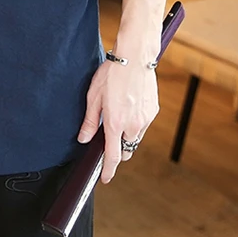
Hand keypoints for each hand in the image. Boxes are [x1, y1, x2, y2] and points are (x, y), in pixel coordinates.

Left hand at [77, 52, 159, 183]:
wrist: (134, 58)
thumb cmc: (112, 74)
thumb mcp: (94, 96)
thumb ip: (90, 121)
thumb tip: (84, 139)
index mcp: (115, 123)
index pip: (112, 156)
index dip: (108, 170)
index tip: (105, 178)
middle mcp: (133, 125)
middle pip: (126, 150)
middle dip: (117, 149)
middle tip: (109, 136)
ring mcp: (145, 119)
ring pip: (135, 138)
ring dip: (127, 135)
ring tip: (118, 114)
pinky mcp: (153, 111)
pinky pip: (143, 125)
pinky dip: (136, 123)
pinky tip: (129, 106)